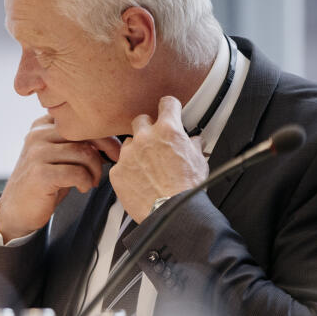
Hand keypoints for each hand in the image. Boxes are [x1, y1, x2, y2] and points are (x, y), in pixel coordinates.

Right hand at [0, 114, 122, 240]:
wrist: (16, 210)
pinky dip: (85, 181)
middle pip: (84, 133)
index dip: (103, 133)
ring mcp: (37, 153)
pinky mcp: (40, 173)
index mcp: (42, 125)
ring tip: (91, 181)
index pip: (80, 119)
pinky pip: (76, 172)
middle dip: (107, 147)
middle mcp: (37, 135)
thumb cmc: (43, 183)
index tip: (114, 148)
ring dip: (95, 170)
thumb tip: (110, 139)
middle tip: (115, 160)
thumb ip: (76, 142)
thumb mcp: (58, 156)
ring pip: (83, 153)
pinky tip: (82, 187)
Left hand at [109, 96, 207, 221]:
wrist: (171, 212)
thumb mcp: (198, 160)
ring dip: (136, 150)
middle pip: (140, 119)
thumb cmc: (186, 189)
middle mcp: (145, 138)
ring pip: (128, 143)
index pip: (166, 103)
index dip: (169, 107)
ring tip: (147, 167)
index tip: (168, 110)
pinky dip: (128, 170)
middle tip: (155, 141)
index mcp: (167, 130)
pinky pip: (120, 165)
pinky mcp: (117, 171)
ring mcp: (128, 154)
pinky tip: (138, 180)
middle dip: (148, 127)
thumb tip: (194, 141)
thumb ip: (193, 144)